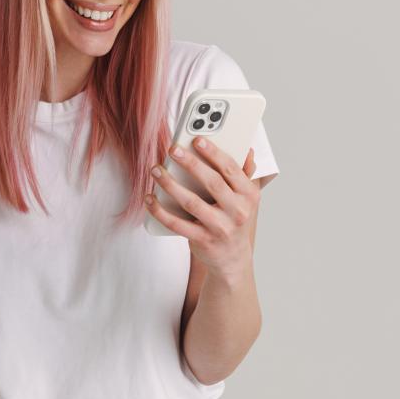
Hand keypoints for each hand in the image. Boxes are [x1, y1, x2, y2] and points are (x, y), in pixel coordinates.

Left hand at [145, 139, 259, 277]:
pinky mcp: (203, 240)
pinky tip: (151, 199)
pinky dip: (161, 211)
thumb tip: (246, 150)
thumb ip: (245, 174)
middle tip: (173, 149)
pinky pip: (178, 224)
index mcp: (248, 195)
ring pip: (192, 202)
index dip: (214, 153)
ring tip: (156, 170)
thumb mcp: (246, 197)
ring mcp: (220, 227)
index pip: (231, 169)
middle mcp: (237, 211)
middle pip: (212, 183)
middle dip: (191, 164)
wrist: (233, 259)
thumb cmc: (235, 220)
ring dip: (171, 185)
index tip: (197, 139)